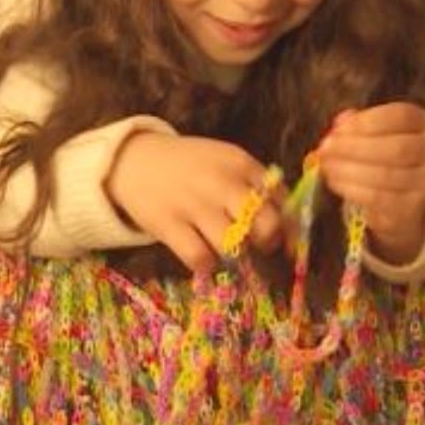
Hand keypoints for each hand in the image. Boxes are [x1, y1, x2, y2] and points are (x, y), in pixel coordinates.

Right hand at [105, 132, 283, 276]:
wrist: (134, 161)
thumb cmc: (190, 166)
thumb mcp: (226, 162)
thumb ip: (257, 185)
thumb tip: (290, 224)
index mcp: (240, 163)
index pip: (282, 200)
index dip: (290, 226)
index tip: (287, 241)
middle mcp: (221, 182)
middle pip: (266, 226)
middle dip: (266, 241)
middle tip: (254, 242)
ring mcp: (194, 204)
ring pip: (234, 245)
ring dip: (234, 253)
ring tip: (223, 245)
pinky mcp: (168, 225)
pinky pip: (200, 258)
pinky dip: (205, 264)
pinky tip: (201, 254)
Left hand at [316, 102, 424, 264]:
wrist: (402, 198)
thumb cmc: (383, 156)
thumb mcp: (373, 133)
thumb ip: (357, 125)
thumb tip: (338, 126)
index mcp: (423, 124)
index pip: (402, 116)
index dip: (367, 121)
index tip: (338, 130)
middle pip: (397, 148)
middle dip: (354, 148)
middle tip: (325, 149)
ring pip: (386, 175)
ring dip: (348, 170)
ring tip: (326, 166)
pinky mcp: (412, 208)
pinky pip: (379, 198)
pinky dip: (351, 189)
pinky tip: (335, 181)